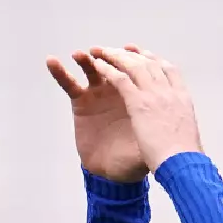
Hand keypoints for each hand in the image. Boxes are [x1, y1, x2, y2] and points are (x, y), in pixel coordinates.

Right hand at [46, 48, 148, 183]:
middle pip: (115, 65)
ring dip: (87, 59)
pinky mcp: (81, 103)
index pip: (137, 71)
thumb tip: (170, 122)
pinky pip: (70, 84)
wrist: (115, 173)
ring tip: (80, 55)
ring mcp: (99, 95)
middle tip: (102, 50)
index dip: (133, 58)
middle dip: (110, 55)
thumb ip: (158, 130)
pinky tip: (52, 61)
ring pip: (93, 70)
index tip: (128, 48)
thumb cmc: (135, 159)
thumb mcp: (151, 144)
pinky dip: (60, 72)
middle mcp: (120, 91)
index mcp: (140, 96)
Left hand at [87, 47, 202, 172]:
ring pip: (133, 66)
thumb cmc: (185, 158)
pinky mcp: (139, 103)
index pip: (169, 70)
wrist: (183, 164)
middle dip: (132, 54)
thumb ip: (177, 126)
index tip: (144, 55)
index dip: (155, 60)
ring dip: (115, 55)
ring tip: (100, 50)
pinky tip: (97, 64)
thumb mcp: (186, 136)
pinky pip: (120, 79)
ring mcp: (155, 95)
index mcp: (182, 98)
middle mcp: (169, 91)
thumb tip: (178, 133)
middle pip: (149, 63)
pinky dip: (108, 69)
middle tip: (119, 48)